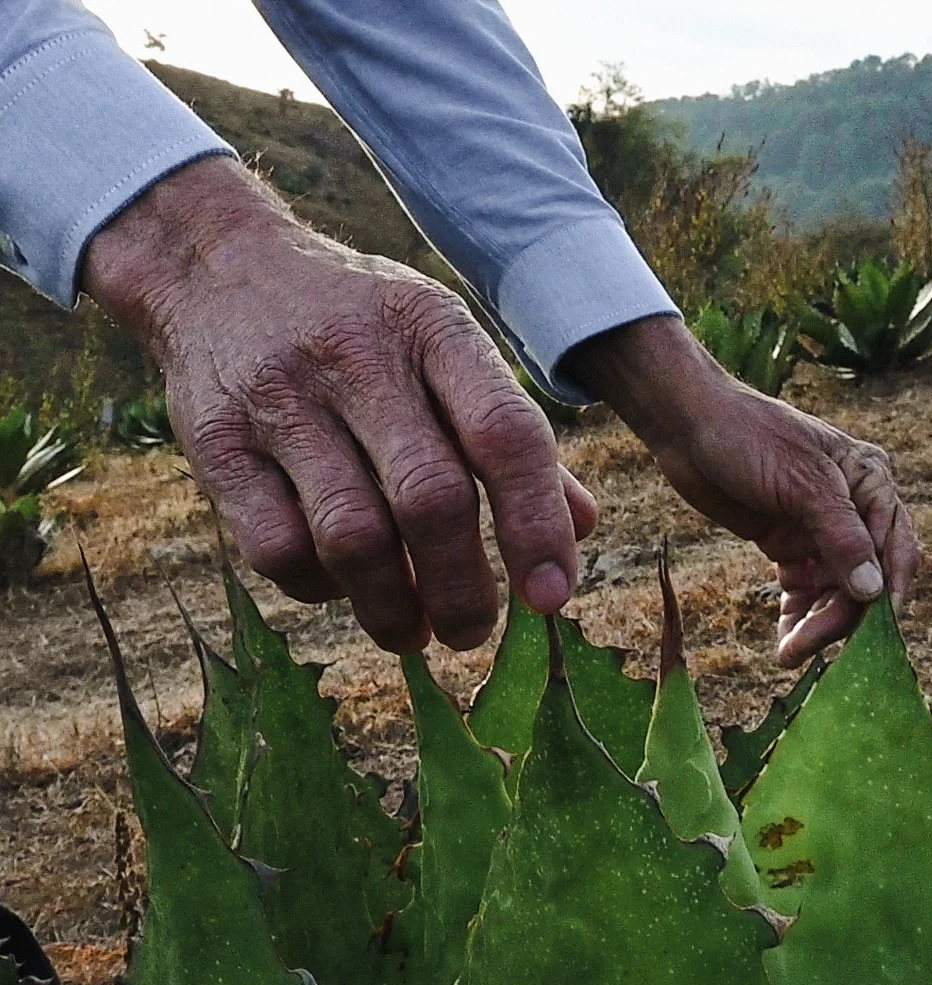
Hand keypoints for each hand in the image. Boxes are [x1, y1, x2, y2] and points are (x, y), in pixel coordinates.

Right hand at [82, 157, 596, 652]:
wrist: (215, 267)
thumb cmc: (361, 325)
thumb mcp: (442, 346)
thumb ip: (508, 433)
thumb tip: (581, 527)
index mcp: (433, 328)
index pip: (504, 434)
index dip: (536, 525)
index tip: (551, 597)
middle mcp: (357, 356)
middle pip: (430, 497)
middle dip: (463, 589)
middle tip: (473, 633)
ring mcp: (278, 398)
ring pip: (351, 536)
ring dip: (392, 607)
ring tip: (413, 632)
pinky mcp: (213, 442)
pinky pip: (277, 547)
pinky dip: (320, 588)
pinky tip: (341, 587)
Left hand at [564, 317, 918, 666]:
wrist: (688, 426)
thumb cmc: (749, 439)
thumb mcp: (802, 485)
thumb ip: (842, 538)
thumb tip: (875, 593)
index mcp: (871, 482)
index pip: (896, 550)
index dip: (887, 596)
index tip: (870, 637)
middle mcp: (854, 508)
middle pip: (865, 579)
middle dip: (840, 617)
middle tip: (805, 649)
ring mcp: (819, 528)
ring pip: (836, 590)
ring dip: (818, 624)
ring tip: (789, 654)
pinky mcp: (788, 543)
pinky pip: (805, 590)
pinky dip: (798, 615)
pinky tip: (785, 640)